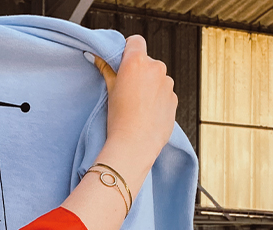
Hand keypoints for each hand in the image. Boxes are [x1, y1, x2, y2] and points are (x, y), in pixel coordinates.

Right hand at [91, 35, 177, 187]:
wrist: (135, 144)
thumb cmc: (119, 118)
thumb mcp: (109, 90)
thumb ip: (106, 69)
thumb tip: (97, 57)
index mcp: (138, 62)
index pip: (135, 41)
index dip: (128, 49)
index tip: (122, 62)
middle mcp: (156, 68)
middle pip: (147, 61)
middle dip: (138, 71)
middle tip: (125, 88)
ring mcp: (168, 83)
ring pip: (157, 77)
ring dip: (149, 85)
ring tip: (136, 104)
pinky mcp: (174, 99)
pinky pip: (164, 92)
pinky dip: (156, 98)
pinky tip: (145, 113)